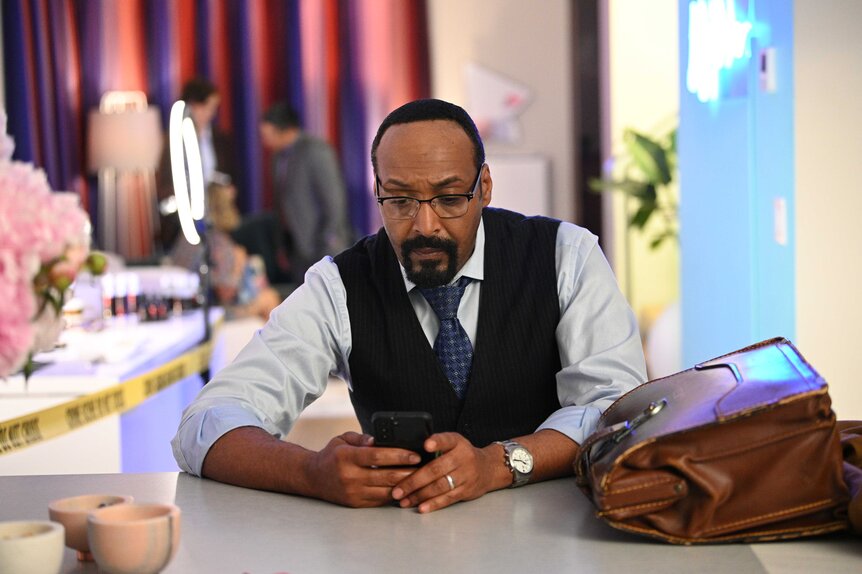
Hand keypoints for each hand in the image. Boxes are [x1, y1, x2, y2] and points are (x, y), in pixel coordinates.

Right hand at [306, 431, 420, 507]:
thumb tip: (378, 439)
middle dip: (409, 472)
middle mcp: (350, 476)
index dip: (399, 455)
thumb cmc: (332, 455)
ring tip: (420, 478)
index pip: (378, 456)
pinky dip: (395, 494)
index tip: (416, 454)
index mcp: (346, 457)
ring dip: (406, 485)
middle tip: (426, 467)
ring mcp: (353, 493)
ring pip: (386, 491)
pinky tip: (406, 488)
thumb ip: (362, 438)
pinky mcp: (356, 504)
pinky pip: (381, 500)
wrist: (313, 478)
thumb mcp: (343, 439)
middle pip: (386, 476)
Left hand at [390, 432, 502, 512]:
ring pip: (440, 486)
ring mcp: (466, 475)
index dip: (437, 442)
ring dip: (419, 495)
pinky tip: (421, 507)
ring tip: (404, 501)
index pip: (446, 439)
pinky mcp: (466, 490)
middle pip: (436, 469)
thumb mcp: (454, 443)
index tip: (426, 445)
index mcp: (457, 443)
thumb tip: (409, 453)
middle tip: (398, 490)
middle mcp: (463, 458)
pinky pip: (447, 498)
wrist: (487, 468)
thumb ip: (436, 445)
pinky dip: (433, 504)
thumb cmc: (462, 455)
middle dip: (414, 481)